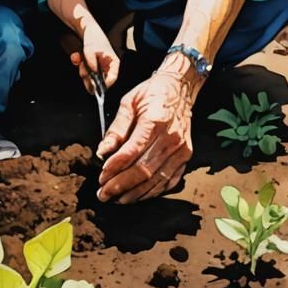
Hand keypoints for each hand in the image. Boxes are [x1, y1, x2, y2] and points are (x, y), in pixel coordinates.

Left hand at [69, 25, 120, 93]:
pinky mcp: (88, 65)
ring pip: (90, 77)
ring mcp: (97, 66)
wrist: (85, 28)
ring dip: (83, 70)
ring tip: (81, 61)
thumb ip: (91, 60)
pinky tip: (76, 56)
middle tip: (83, 72)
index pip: (112, 78)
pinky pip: (83, 69)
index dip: (105, 84)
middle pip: (99, 81)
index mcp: (113, 62)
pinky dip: (78, 63)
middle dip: (90, 78)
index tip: (96, 85)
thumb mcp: (91, 48)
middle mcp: (106, 66)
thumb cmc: (94, 36)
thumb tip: (92, 72)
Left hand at [95, 72, 195, 203]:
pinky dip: (153, 192)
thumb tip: (102, 151)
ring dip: (135, 193)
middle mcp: (171, 138)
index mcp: (155, 121)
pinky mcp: (186, 156)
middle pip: (144, 170)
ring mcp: (181, 149)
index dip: (115, 167)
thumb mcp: (129, 102)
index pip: (133, 151)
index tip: (101, 177)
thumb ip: (116, 128)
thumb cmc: (152, 93)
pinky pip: (169, 181)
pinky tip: (138, 195)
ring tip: (117, 199)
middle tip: (103, 194)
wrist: (180, 88)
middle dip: (121, 185)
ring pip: (156, 180)